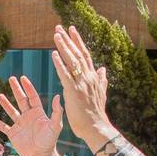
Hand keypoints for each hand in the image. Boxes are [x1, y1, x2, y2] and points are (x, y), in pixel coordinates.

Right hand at [0, 75, 63, 155]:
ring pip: (11, 111)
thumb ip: (57, 112)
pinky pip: (3, 126)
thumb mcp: (55, 126)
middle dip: (16, 89)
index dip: (28, 87)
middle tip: (11, 78)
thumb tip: (57, 96)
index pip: (32, 97)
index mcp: (38, 113)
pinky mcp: (13, 133)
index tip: (23, 78)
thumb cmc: (49, 142)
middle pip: (21, 100)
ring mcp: (20, 125)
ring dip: (5, 103)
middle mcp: (28, 116)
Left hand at [51, 25, 114, 148]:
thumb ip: (101, 80)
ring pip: (72, 61)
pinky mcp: (74, 91)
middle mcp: (88, 77)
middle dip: (68, 39)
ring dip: (63, 47)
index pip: (85, 55)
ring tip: (56, 35)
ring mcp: (82, 83)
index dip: (78, 42)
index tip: (71, 30)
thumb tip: (103, 69)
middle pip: (77, 54)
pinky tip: (54, 54)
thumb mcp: (101, 94)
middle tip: (59, 27)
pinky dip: (60, 64)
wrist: (97, 128)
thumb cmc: (95, 114)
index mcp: (93, 77)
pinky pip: (65, 75)